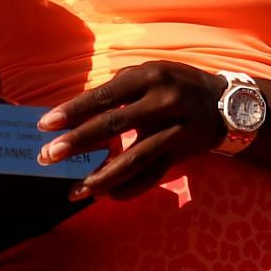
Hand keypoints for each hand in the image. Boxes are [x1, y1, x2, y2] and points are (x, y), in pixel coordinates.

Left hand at [34, 61, 228, 201]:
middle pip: (114, 124)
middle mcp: (163, 101)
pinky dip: (129, 188)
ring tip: (75, 191)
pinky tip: (106, 196)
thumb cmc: (175, 84)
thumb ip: (117, 90)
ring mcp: (175, 129)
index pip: (104, 96)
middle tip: (48, 156)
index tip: (45, 125)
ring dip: (101, 176)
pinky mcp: (182, 153)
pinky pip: (152, 175)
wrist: (226, 104)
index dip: (73, 111)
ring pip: (134, 158)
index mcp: (149, 77)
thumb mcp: (150, 74)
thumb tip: (75, 116)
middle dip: (78, 142)